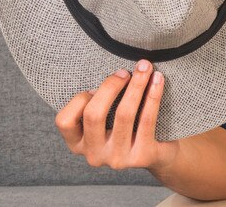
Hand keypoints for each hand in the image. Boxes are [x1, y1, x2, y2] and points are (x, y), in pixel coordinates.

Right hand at [54, 59, 178, 172]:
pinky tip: (158, 79)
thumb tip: (111, 72)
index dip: (79, 99)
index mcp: (79, 145)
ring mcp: (118, 158)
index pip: (64, 121)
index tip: (96, 86)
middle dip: (110, 86)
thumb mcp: (106, 120)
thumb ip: (98, 102)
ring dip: (136, 85)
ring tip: (145, 68)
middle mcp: (94, 155)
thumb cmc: (129, 126)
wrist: (161, 152)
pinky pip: (147, 119)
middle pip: (93, 115)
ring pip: (123, 114)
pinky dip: (153, 94)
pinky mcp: (142, 157)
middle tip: (125, 71)